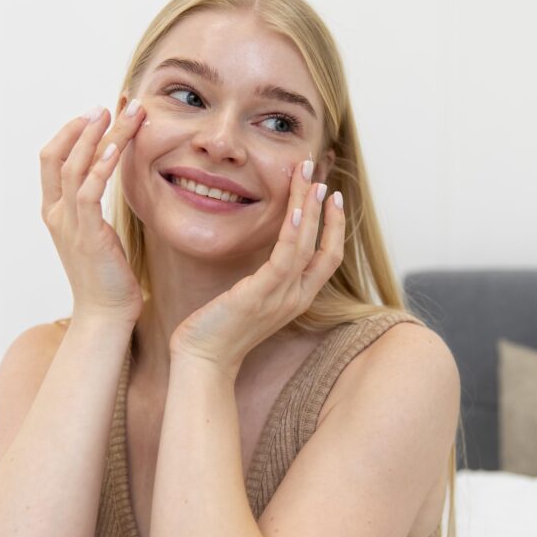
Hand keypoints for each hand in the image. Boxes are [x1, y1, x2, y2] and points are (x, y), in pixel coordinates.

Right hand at [39, 99, 147, 323]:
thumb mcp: (97, 234)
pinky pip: (89, 190)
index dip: (69, 134)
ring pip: (76, 167)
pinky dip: (101, 165)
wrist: (105, 314)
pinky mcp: (87, 233)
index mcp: (56, 213)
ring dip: (98, 137)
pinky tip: (117, 147)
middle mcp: (57, 214)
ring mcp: (69, 223)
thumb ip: (95, 208)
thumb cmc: (108, 277)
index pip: (52, 161)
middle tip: (105, 106)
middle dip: (82, 127)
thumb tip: (108, 182)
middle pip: (59, 156)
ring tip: (118, 114)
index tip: (93, 115)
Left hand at [167, 158, 345, 377]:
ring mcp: (282, 297)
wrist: (203, 361)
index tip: (330, 196)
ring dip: (310, 208)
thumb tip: (265, 253)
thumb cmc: (220, 329)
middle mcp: (297, 297)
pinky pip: (285, 258)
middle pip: (327, 248)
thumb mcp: (251, 299)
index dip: (334, 226)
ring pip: (307, 245)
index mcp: (297, 297)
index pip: (329, 257)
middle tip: (320, 175)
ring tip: (310, 179)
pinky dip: (294, 232)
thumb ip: (265, 278)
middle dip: (326, 209)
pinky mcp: (261, 295)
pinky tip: (295, 209)